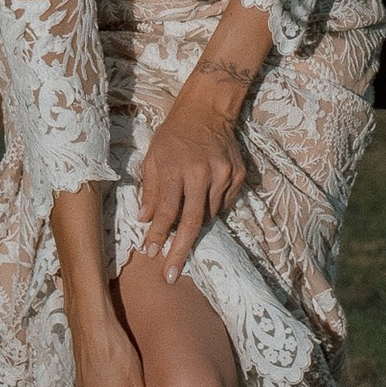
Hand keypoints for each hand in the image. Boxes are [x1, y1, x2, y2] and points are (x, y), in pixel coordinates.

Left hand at [136, 65, 251, 283]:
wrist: (207, 110)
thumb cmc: (174, 135)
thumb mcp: (153, 157)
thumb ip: (151, 190)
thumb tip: (146, 220)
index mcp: (177, 168)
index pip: (167, 210)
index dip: (157, 235)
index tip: (150, 254)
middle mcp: (203, 173)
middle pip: (192, 221)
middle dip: (180, 251)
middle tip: (170, 275)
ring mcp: (224, 174)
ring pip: (209, 215)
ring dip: (195, 225)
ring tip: (185, 222)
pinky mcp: (239, 175)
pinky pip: (223, 204)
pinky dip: (211, 209)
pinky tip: (203, 198)